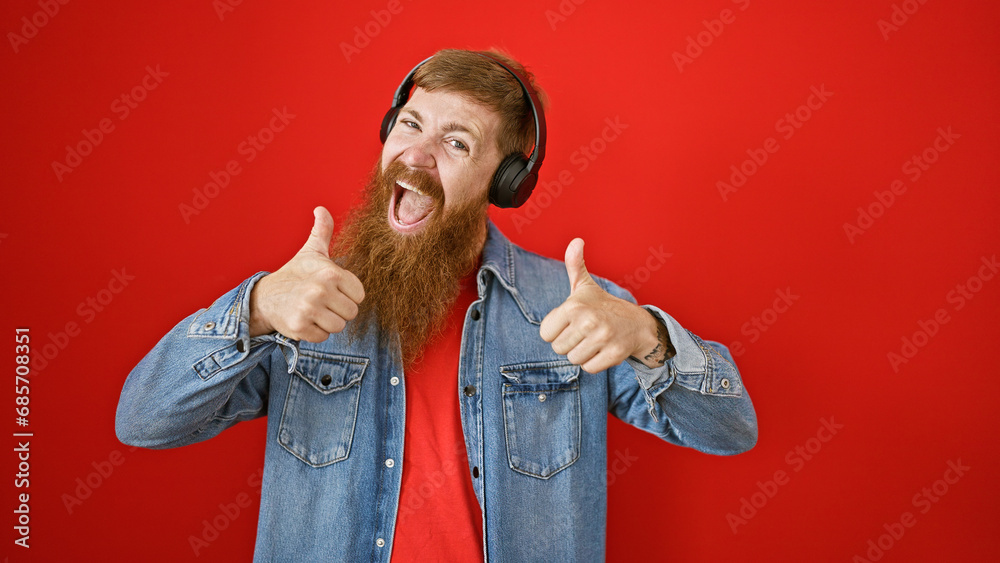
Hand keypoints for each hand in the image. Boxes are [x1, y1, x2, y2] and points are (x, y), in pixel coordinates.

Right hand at [249, 206, 364, 341]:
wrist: (264, 297)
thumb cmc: (295, 275)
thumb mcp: (311, 252)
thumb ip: (323, 231)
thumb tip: (321, 209)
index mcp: (330, 273)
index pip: (359, 295)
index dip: (347, 295)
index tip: (332, 290)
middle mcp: (320, 290)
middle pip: (351, 313)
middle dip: (338, 310)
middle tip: (321, 302)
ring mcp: (309, 310)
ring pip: (339, 326)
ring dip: (328, 322)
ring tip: (314, 311)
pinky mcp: (300, 327)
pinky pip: (323, 337)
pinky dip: (314, 332)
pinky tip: (304, 320)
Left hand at [540, 238, 664, 372]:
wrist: (637, 324)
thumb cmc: (603, 306)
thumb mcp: (584, 285)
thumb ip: (574, 265)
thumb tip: (576, 241)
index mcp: (574, 306)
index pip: (545, 334)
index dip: (557, 331)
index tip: (571, 323)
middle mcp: (587, 321)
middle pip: (559, 349)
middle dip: (570, 344)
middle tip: (585, 332)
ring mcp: (602, 338)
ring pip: (574, 360)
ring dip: (583, 354)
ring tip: (593, 340)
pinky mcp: (614, 354)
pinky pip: (590, 369)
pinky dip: (595, 363)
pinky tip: (603, 349)